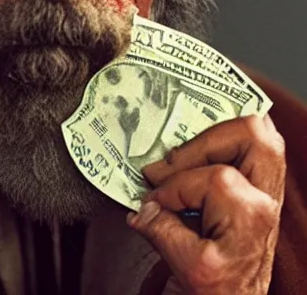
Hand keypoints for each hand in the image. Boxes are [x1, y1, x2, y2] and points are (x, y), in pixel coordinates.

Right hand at [127, 114, 285, 294]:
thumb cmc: (219, 289)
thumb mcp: (186, 266)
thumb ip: (160, 230)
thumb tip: (143, 206)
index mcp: (250, 216)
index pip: (212, 178)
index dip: (175, 187)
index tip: (154, 203)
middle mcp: (266, 197)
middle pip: (249, 136)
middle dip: (202, 142)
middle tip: (171, 162)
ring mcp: (267, 188)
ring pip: (257, 132)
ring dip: (216, 134)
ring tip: (185, 150)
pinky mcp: (260, 184)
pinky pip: (253, 143)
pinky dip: (228, 136)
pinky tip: (204, 144)